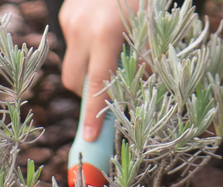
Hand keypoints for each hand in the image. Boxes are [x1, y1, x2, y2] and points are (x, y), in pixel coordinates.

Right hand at [58, 0, 136, 141]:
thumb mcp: (156, 29)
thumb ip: (148, 63)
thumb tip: (139, 95)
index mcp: (107, 34)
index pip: (97, 85)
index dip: (94, 114)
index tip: (91, 138)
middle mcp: (82, 27)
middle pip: (74, 80)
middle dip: (90, 92)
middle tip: (114, 90)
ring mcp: (70, 19)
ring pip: (74, 61)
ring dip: (92, 66)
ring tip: (117, 51)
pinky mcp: (66, 12)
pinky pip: (76, 42)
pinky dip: (90, 46)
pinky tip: (109, 31)